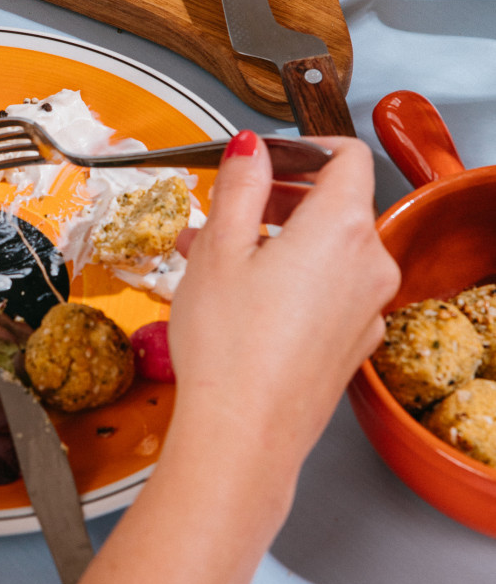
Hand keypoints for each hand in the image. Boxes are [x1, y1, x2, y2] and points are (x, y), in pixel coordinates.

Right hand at [167, 131, 399, 499]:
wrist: (243, 437)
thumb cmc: (230, 349)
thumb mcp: (219, 248)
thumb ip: (241, 184)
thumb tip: (251, 148)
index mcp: (342, 228)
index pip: (347, 156)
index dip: (303, 146)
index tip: (264, 157)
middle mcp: (370, 265)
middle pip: (337, 203)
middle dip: (280, 195)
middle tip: (230, 204)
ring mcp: (367, 308)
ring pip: (327, 249)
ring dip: (277, 238)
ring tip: (214, 251)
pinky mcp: (353, 342)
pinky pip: (327, 289)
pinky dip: (291, 277)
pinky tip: (239, 294)